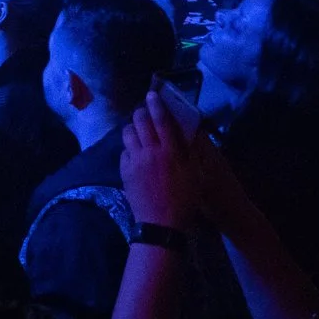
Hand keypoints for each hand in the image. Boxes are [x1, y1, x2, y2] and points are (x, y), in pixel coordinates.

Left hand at [119, 87, 206, 228]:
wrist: (161, 224)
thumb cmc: (184, 200)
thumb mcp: (195, 175)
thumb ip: (190, 151)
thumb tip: (188, 132)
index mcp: (170, 151)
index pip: (161, 119)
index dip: (156, 104)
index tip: (152, 94)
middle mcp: (151, 151)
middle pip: (140, 121)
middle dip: (141, 113)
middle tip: (145, 114)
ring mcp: (135, 160)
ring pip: (127, 133)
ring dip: (132, 128)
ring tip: (138, 132)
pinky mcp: (124, 170)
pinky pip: (123, 151)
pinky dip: (129, 148)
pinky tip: (135, 153)